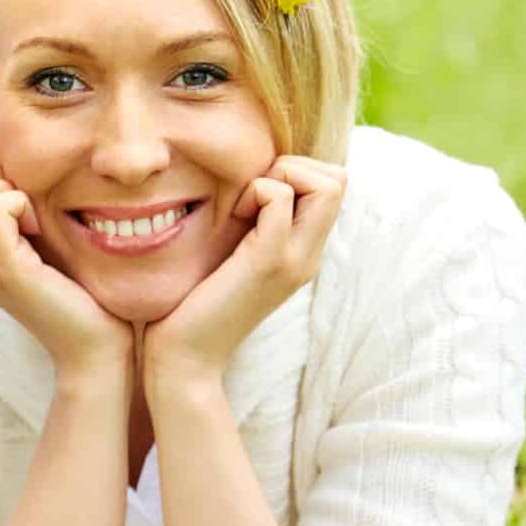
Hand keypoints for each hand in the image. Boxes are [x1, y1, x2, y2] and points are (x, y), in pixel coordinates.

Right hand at [0, 159, 130, 375]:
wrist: (92, 347)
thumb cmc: (78, 291)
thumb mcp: (40, 244)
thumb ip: (20, 214)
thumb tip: (16, 170)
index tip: (23, 204)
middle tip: (28, 210)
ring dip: (8, 191)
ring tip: (33, 223)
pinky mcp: (3, 269)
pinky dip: (22, 205)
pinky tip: (39, 231)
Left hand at [141, 156, 344, 393]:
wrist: (185, 358)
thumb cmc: (195, 304)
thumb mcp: (233, 254)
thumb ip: (251, 224)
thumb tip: (252, 180)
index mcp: (303, 251)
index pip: (335, 185)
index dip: (296, 172)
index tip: (253, 197)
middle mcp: (308, 255)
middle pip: (339, 180)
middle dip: (293, 167)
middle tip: (250, 197)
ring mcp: (294, 259)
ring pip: (327, 184)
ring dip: (278, 176)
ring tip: (242, 208)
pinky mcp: (267, 261)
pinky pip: (279, 197)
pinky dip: (256, 190)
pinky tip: (231, 216)